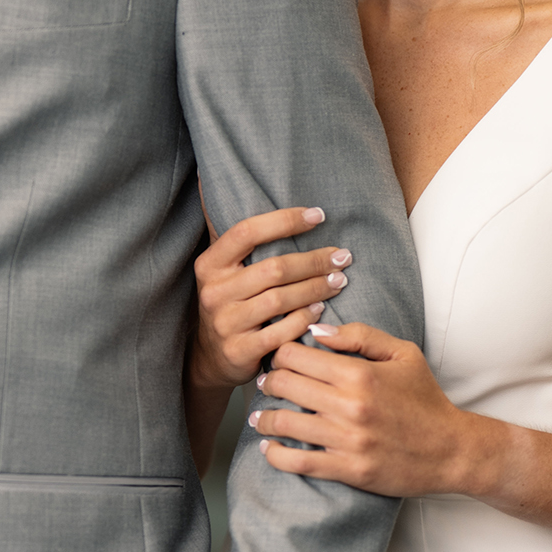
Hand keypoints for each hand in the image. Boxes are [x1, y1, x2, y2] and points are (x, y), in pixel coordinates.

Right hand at [190, 205, 350, 394]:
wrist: (212, 356)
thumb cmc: (232, 303)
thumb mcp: (225, 271)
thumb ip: (242, 241)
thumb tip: (252, 195)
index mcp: (210, 264)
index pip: (247, 232)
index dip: (284, 220)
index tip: (319, 215)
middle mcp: (214, 291)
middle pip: (273, 269)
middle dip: (313, 261)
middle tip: (341, 257)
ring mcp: (225, 323)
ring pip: (279, 300)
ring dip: (315, 289)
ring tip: (338, 281)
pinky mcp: (238, 350)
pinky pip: (280, 332)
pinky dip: (304, 320)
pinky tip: (321, 311)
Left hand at [248, 319, 496, 498]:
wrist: (451, 450)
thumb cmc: (425, 399)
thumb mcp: (403, 354)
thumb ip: (360, 336)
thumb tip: (317, 331)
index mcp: (359, 374)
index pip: (296, 355)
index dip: (281, 353)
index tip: (280, 358)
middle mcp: (350, 406)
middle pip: (285, 385)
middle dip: (268, 382)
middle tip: (265, 384)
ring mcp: (348, 440)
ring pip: (286, 424)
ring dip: (265, 419)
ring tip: (260, 417)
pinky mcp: (349, 470)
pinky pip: (300, 463)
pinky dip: (276, 455)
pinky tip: (269, 448)